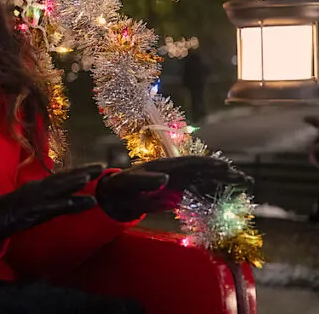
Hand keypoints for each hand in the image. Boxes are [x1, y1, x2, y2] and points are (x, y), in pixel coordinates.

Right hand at [0, 164, 103, 250]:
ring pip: (58, 188)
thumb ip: (50, 197)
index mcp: (40, 185)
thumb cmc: (15, 210)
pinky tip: (79, 202)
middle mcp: (40, 187)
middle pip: (63, 178)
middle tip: (101, 166)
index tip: (98, 166)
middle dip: (83, 171)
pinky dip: (67, 204)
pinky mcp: (34, 210)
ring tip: (89, 178)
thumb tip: (68, 197)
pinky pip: (54, 207)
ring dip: (73, 183)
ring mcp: (37, 198)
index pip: (63, 175)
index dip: (80, 170)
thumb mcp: (34, 200)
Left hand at [96, 156, 249, 221]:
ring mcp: (179, 182)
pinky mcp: (179, 193)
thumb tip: (164, 179)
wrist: (116, 195)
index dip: (207, 164)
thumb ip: (146, 181)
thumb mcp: (130, 183)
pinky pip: (200, 193)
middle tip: (245, 179)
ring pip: (205, 181)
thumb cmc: (122, 186)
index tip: (224, 166)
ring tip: (244, 186)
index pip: (190, 162)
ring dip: (224, 184)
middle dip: (224, 174)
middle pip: (204, 171)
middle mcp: (176, 171)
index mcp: (166, 165)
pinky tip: (228, 199)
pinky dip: (214, 195)